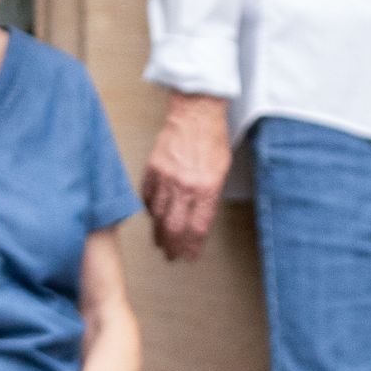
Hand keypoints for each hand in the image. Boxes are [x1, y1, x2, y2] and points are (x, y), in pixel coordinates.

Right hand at [142, 93, 232, 261]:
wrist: (195, 113)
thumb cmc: (213, 139)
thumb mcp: (222, 171)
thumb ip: (211, 197)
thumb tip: (200, 219)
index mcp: (206, 188)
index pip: (197, 228)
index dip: (192, 246)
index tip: (189, 256)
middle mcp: (185, 186)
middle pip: (175, 227)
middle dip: (173, 247)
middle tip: (172, 257)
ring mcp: (166, 178)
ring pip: (159, 216)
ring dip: (160, 234)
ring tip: (161, 244)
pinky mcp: (153, 169)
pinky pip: (148, 197)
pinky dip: (150, 211)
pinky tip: (153, 219)